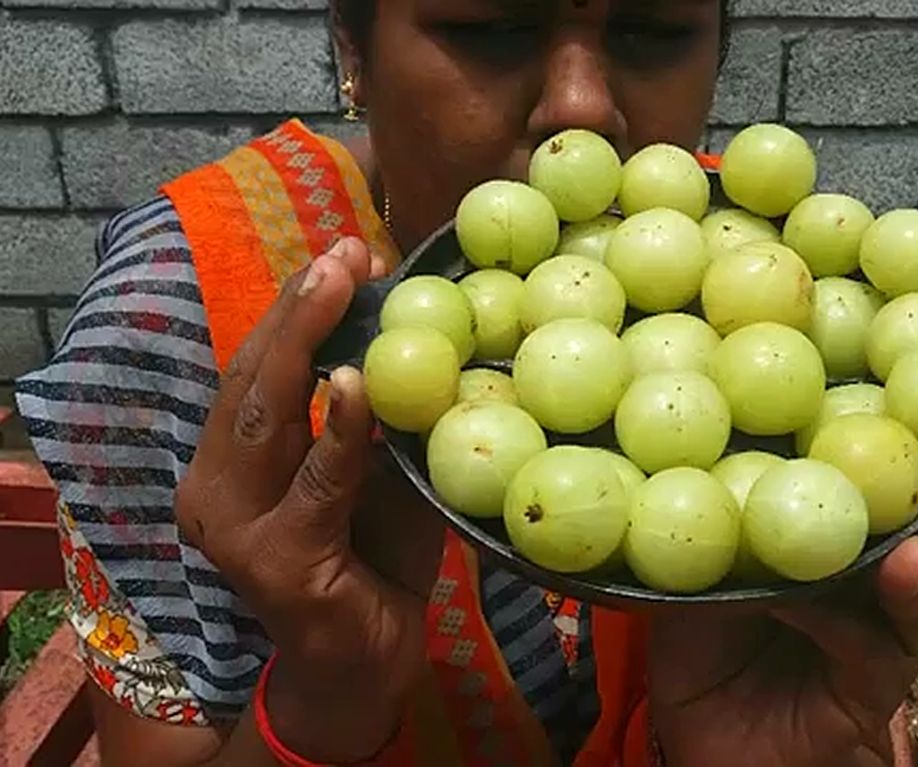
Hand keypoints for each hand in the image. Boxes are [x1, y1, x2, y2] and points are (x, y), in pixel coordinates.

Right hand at [175, 237, 443, 761]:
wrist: (366, 660)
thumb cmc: (374, 557)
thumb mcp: (375, 468)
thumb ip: (377, 411)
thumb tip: (414, 321)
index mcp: (231, 461)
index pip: (257, 369)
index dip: (295, 307)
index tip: (343, 250)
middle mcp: (215, 488)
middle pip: (251, 380)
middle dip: (297, 309)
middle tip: (341, 252)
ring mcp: (234, 527)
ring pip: (265, 419)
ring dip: (304, 345)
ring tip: (338, 286)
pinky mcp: (274, 561)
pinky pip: (314, 484)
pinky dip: (336, 433)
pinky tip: (352, 383)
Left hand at [647, 411, 917, 765]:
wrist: (708, 743)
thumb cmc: (708, 648)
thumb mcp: (700, 567)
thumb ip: (715, 515)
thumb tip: (707, 441)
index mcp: (834, 528)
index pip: (886, 468)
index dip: (915, 423)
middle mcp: (871, 569)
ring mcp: (882, 624)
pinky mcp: (876, 679)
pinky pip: (876, 645)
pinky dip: (844, 621)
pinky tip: (825, 603)